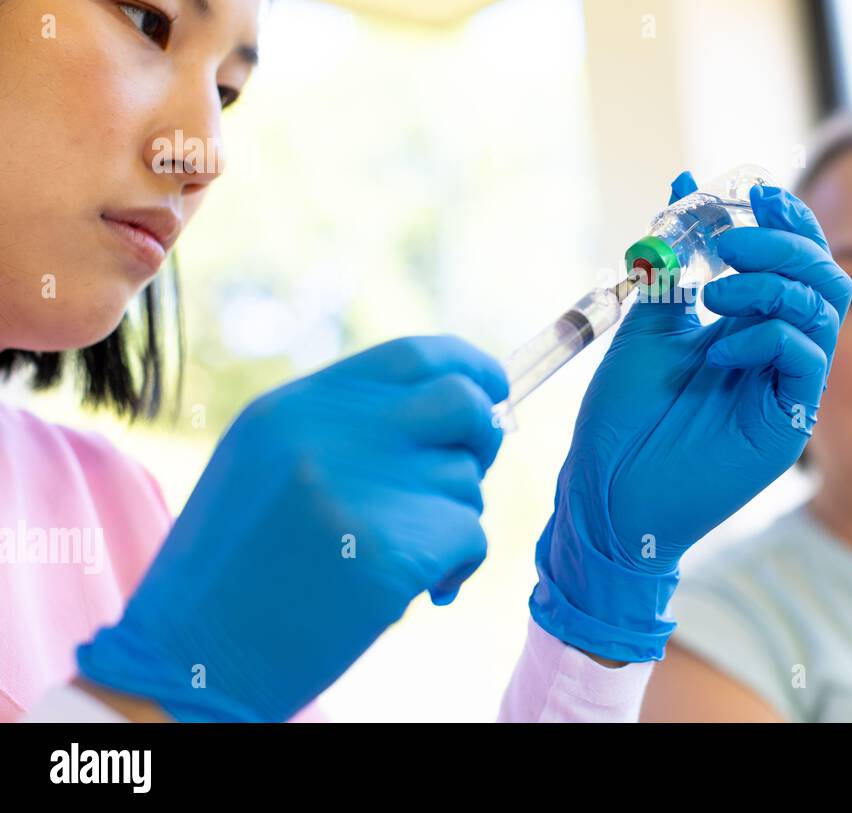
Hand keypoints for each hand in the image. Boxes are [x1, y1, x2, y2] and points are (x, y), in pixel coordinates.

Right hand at [77, 336, 506, 720]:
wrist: (191, 661)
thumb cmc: (233, 571)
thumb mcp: (266, 465)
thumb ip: (346, 427)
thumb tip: (458, 405)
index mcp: (296, 407)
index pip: (415, 355)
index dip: (469, 367)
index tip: (494, 387)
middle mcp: (330, 433)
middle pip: (461, 402)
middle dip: (484, 434)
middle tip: (469, 470)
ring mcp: (362, 488)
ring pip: (465, 480)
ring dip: (452, 518)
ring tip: (402, 555)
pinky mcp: (391, 550)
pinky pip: (470, 535)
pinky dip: (459, 565)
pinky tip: (420, 590)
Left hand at [531, 174, 851, 661]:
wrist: (605, 489)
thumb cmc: (622, 414)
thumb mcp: (648, 320)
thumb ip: (673, 258)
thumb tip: (683, 182)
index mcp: (746, 325)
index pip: (793, 259)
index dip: (785, 219)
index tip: (752, 192)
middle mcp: (774, 352)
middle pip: (822, 276)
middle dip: (783, 244)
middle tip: (727, 242)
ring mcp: (784, 387)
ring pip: (822, 309)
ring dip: (771, 283)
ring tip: (714, 295)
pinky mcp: (786, 422)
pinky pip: (806, 357)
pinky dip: (766, 335)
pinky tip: (717, 352)